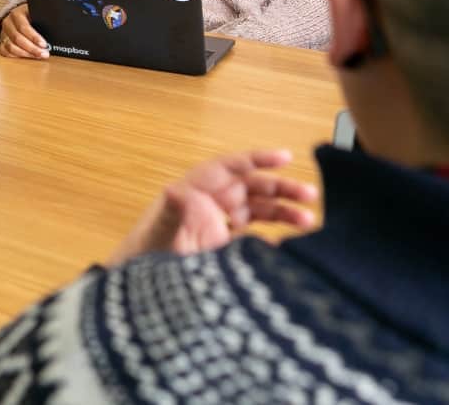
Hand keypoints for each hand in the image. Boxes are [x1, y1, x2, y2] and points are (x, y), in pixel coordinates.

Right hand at [0, 5, 48, 58]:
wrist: (22, 14)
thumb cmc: (32, 14)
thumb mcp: (38, 12)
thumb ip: (44, 18)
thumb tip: (57, 27)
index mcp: (16, 13)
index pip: (23, 27)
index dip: (34, 37)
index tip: (44, 44)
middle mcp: (8, 23)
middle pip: (17, 39)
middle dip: (32, 48)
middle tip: (44, 53)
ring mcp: (4, 33)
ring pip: (11, 47)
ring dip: (26, 54)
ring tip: (38, 56)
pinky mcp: (3, 42)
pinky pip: (6, 52)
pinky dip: (17, 56)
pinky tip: (28, 57)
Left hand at [107, 149, 317, 265]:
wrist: (138, 292)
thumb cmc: (144, 257)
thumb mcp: (158, 233)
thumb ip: (171, 213)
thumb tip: (175, 190)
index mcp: (196, 190)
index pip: (231, 166)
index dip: (258, 159)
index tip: (285, 157)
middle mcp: (210, 203)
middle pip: (252, 187)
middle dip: (281, 189)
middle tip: (310, 195)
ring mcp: (218, 225)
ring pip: (258, 210)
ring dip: (283, 213)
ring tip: (309, 222)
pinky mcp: (223, 248)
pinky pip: (253, 237)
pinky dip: (272, 240)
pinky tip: (289, 249)